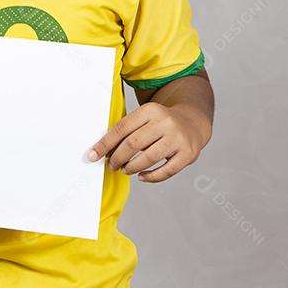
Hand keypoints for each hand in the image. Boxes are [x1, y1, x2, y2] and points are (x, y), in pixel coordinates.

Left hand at [87, 102, 210, 182]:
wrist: (193, 120)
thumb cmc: (162, 122)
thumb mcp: (146, 116)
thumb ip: (128, 129)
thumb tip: (103, 149)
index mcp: (151, 110)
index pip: (122, 128)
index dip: (105, 144)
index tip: (93, 155)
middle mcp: (165, 122)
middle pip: (133, 144)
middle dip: (117, 157)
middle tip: (111, 165)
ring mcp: (178, 139)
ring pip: (148, 158)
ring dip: (131, 167)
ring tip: (125, 169)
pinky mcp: (188, 154)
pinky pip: (165, 171)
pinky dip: (150, 177)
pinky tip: (141, 176)